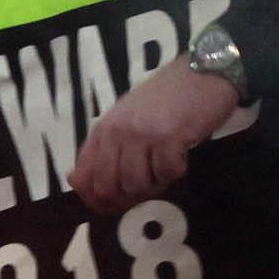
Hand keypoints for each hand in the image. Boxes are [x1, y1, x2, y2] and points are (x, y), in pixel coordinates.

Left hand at [69, 61, 240, 212]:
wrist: (202, 72)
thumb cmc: (165, 98)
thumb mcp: (126, 119)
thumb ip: (103, 150)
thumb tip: (75, 182)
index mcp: (103, 129)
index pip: (84, 177)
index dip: (97, 201)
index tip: (116, 205)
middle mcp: (116, 132)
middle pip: (108, 187)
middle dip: (128, 199)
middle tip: (148, 187)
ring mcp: (141, 134)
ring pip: (137, 185)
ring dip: (155, 185)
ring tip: (166, 166)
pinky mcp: (168, 138)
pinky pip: (167, 174)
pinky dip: (176, 171)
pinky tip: (181, 154)